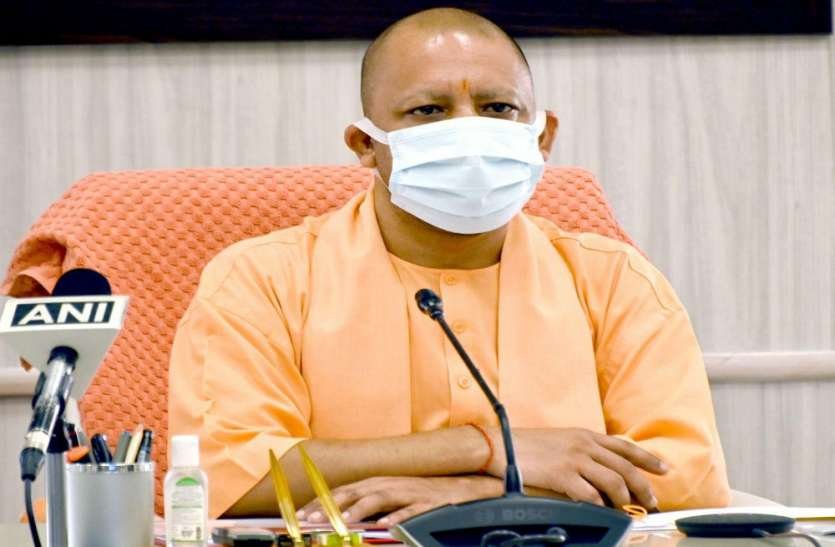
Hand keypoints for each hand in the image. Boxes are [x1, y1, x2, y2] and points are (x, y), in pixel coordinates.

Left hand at [297, 475, 501, 525]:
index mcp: (376, 483)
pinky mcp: (425, 502)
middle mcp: (388, 484)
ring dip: (358, 510)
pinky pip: (409, 510)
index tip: (299, 515)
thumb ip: (367, 504)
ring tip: (342, 522)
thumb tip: (340, 515)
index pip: (342, 491)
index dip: (320, 502)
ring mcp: (406, 492)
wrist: (459, 488)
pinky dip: (396, 517)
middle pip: (353, 492)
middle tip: (310, 519)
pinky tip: (385, 525)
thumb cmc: (420, 494)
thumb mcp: (390, 496)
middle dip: (329, 506)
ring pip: (377, 499)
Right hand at [487, 428, 667, 508]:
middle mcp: (585, 445)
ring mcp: (575, 459)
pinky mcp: (563, 475)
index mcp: (585, 435)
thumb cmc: (528, 445)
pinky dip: (601, 506)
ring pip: (614, 482)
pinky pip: (590, 495)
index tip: (665, 469)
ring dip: (625, 500)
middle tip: (651, 501)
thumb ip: (583, 449)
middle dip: (643, 486)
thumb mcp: (562, 440)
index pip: (625, 447)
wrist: (502, 444)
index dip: (648, 458)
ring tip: (627, 511)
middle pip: (626, 467)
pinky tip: (603, 512)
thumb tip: (602, 468)